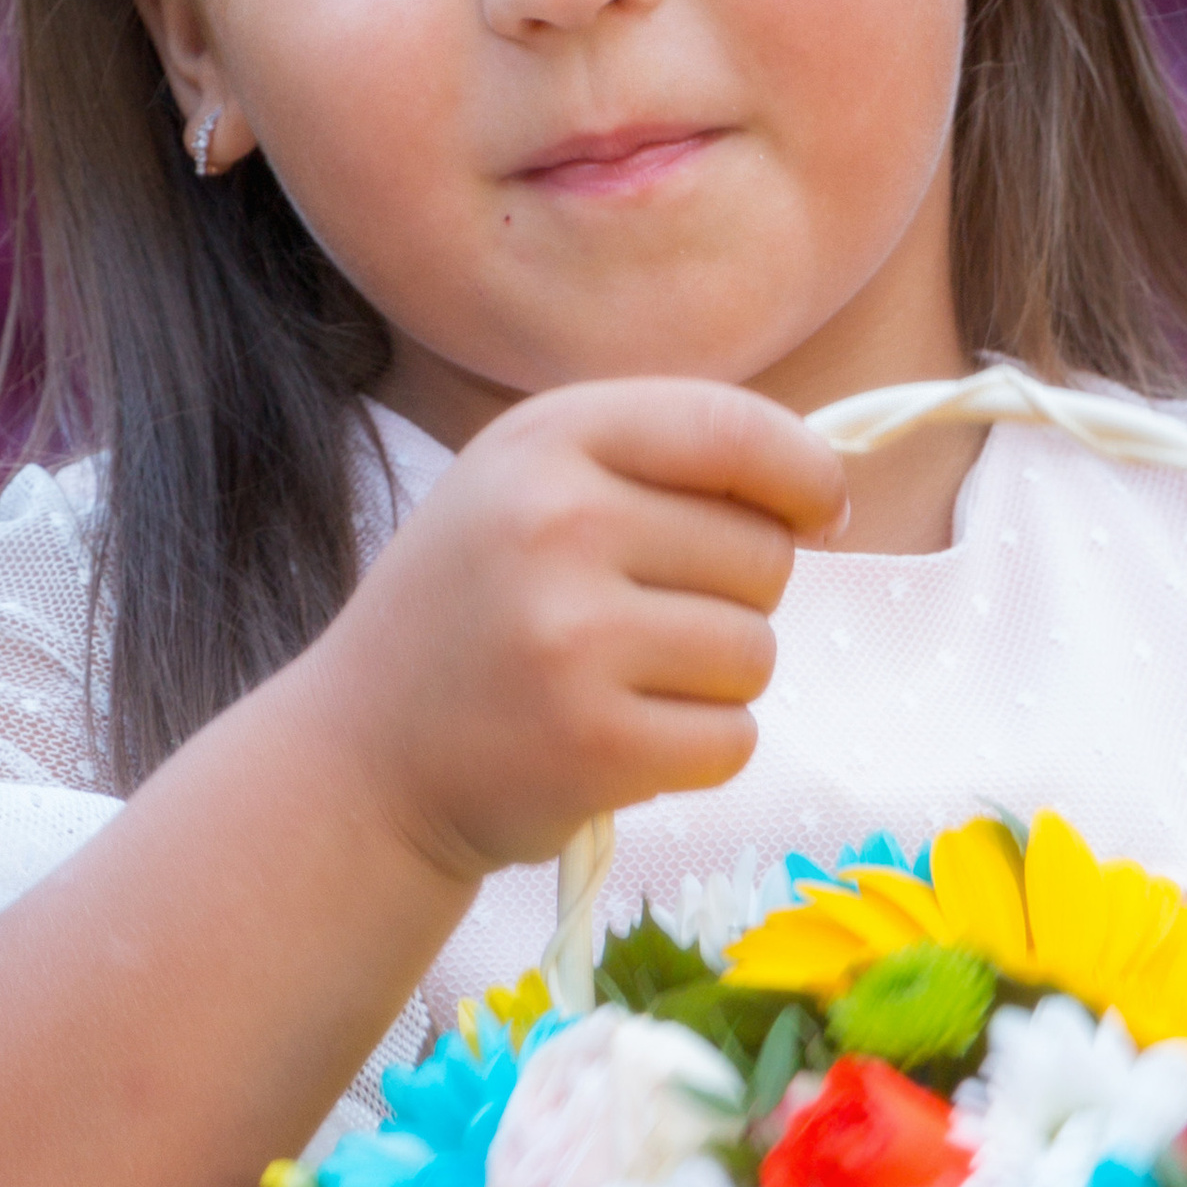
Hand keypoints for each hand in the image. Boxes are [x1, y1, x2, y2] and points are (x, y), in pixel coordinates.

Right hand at [312, 378, 849, 881]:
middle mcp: (554, 524)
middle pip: (764, 551)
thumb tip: (827, 490)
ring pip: (756, 652)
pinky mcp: (593, 744)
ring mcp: (571, 637)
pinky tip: (620, 744)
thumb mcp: (530, 487)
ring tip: (621, 686)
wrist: (359, 757)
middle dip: (734, 596)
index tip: (818, 512)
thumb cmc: (475, 615)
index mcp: (546, 439)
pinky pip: (732, 739)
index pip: (736, 429)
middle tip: (639, 625)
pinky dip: (697, 753)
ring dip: (714, 682)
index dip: (805, 474)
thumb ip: (661, 463)